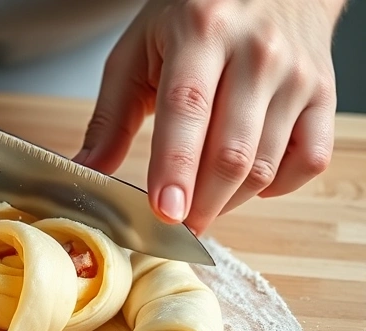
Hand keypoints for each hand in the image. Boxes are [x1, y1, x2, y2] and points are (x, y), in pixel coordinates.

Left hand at [74, 0, 344, 234]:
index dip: (175, 167)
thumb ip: (111, 117)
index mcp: (201, 34)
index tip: (164, 211)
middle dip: (200, 204)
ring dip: (228, 202)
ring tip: (200, 206)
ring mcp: (297, 75)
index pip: (187, 110)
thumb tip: (87, 170)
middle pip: (231, 152)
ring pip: (265, 165)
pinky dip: (276, 187)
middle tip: (176, 227)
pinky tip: (247, 183)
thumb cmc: (194, 16)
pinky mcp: (324, 94)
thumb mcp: (138, 52)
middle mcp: (256, 53)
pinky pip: (308, 161)